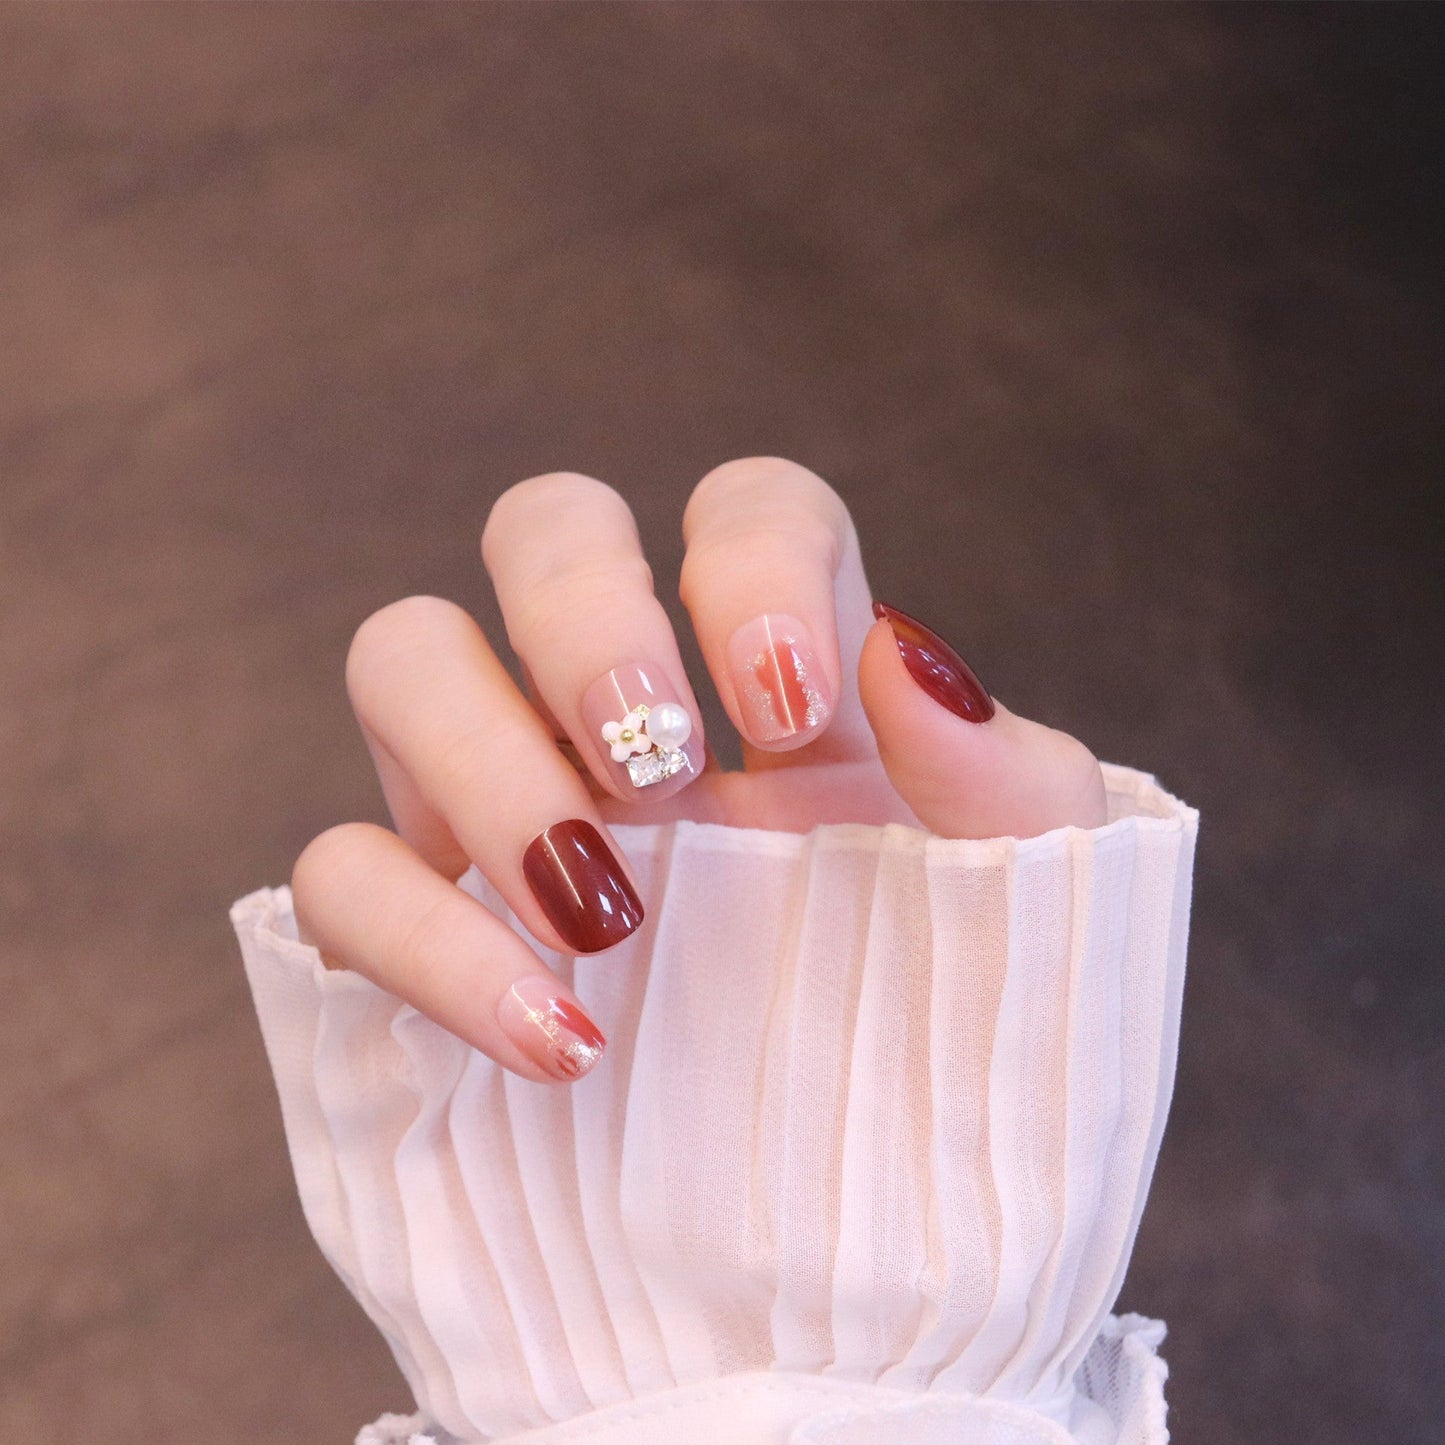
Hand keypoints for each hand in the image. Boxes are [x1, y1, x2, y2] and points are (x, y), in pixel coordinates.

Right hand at [291, 459, 1105, 1082]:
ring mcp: (514, 818)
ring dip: (484, 758)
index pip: (745, 507)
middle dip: (584, 616)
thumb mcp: (1042, 922)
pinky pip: (340, 874)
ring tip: (602, 910)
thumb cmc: (973, 1072)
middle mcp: (640, 724)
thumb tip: (904, 652)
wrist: (880, 1270)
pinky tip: (555, 1038)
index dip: (748, 559)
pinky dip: (425, 938)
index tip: (785, 711)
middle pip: (543, 527)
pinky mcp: (424, 942)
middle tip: (656, 769)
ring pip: (404, 659)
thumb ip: (1007, 779)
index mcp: (796, 686)